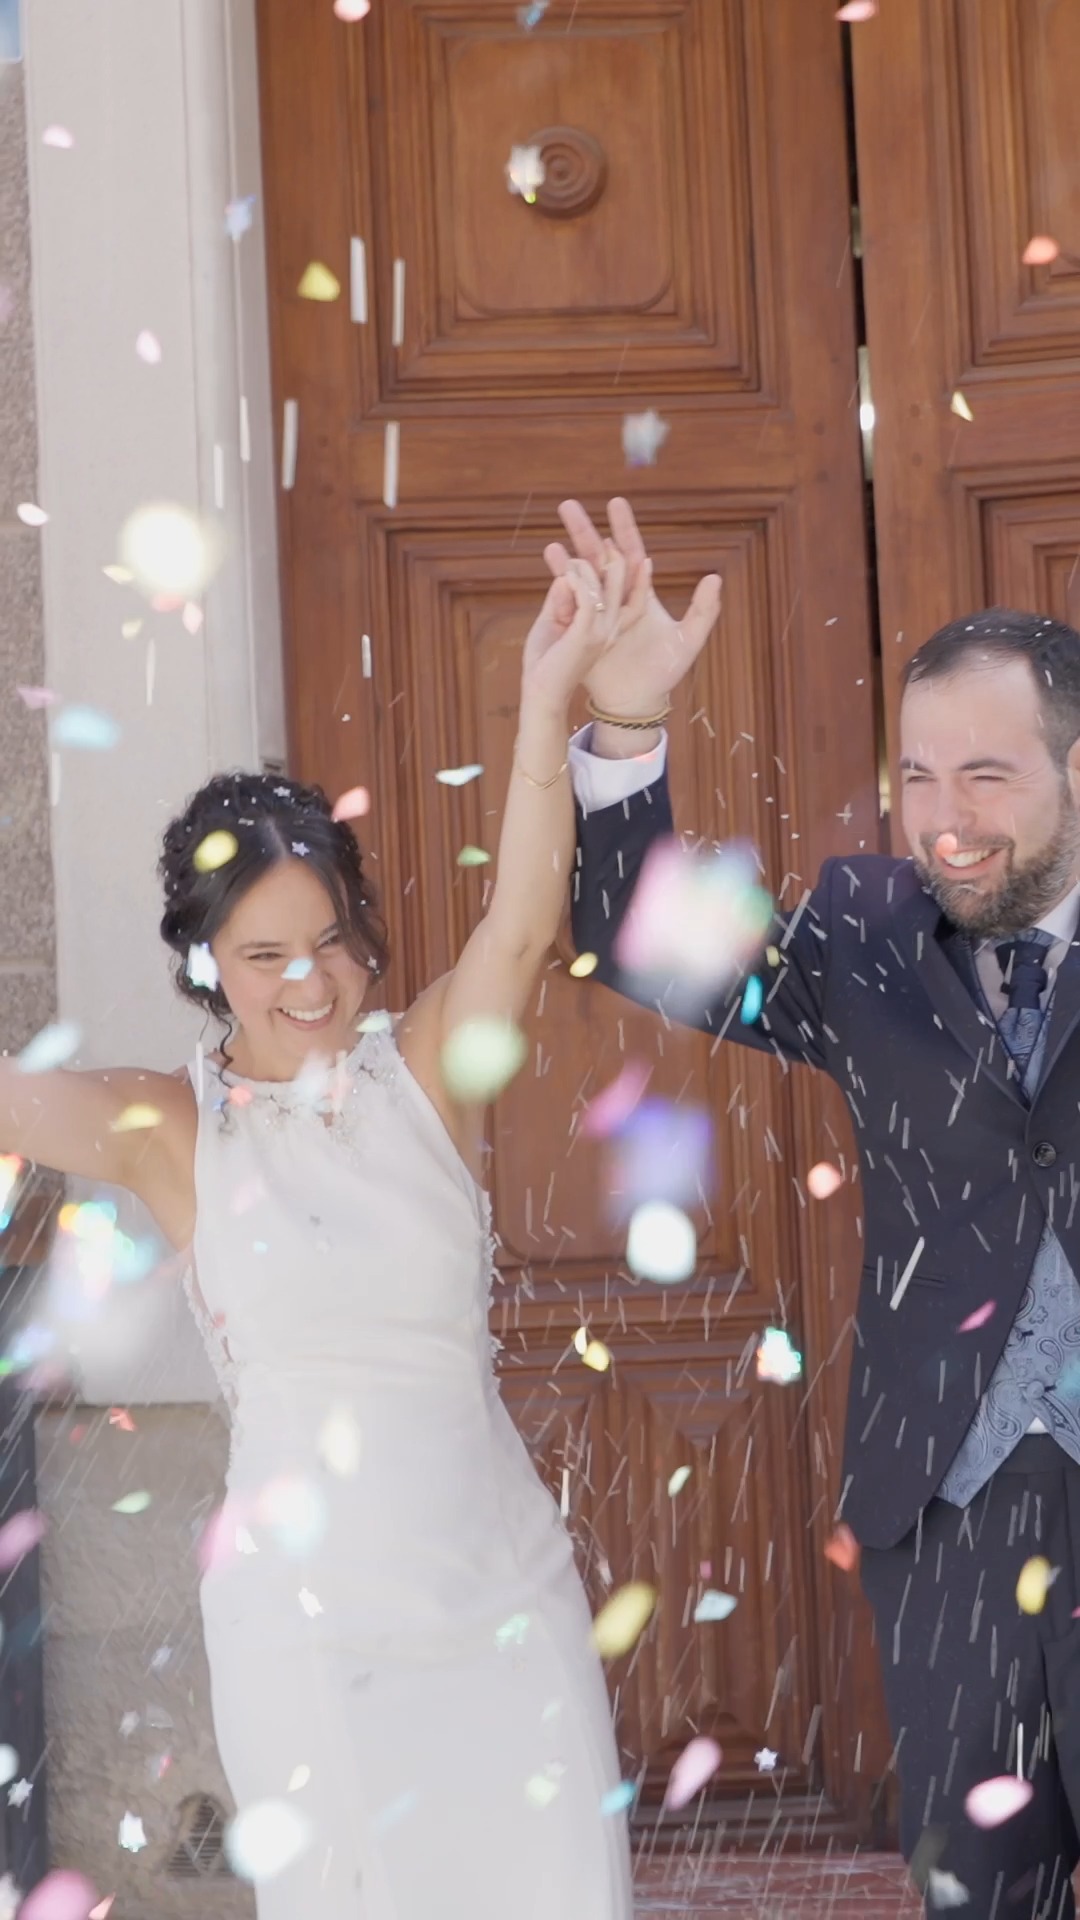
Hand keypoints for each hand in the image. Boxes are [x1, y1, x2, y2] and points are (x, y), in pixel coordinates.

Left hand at [519, 551, 626, 717]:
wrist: (540, 695)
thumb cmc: (545, 662)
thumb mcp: (554, 621)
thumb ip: (561, 597)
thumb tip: (564, 574)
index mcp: (609, 624)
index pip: (627, 586)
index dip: (621, 561)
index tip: (608, 539)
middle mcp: (612, 625)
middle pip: (622, 577)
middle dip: (611, 547)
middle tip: (589, 521)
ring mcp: (602, 629)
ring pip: (606, 583)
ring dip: (582, 564)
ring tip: (560, 555)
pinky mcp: (586, 633)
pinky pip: (588, 596)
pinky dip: (575, 579)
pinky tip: (563, 573)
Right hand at [544, 497, 720, 717]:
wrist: (635, 701)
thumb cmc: (663, 672)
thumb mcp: (687, 642)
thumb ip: (702, 611)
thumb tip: (715, 578)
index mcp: (641, 593)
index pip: (631, 552)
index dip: (623, 528)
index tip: (614, 503)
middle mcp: (617, 596)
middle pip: (599, 555)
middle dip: (586, 530)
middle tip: (568, 505)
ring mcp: (597, 609)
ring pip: (580, 572)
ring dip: (568, 549)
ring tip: (556, 526)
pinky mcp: (581, 625)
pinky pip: (568, 597)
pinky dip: (559, 577)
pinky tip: (550, 558)